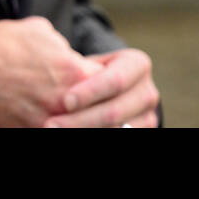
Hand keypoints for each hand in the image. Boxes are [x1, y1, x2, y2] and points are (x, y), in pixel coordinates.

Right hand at [0, 16, 102, 126]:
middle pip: (103, 114)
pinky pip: (56, 132)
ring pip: (83, 127)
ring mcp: (50, 123)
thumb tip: (75, 57)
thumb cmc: (0, 46)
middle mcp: (67, 102)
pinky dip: (58, 126)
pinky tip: (57, 121)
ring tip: (75, 115)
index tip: (104, 84)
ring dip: (82, 121)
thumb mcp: (39, 31)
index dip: (109, 84)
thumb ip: (65, 47)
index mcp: (76, 72)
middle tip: (96, 106)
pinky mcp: (32, 133)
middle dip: (101, 109)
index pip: (112, 84)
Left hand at [42, 48, 158, 126]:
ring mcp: (148, 117)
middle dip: (80, 120)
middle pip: (114, 112)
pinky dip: (91, 137)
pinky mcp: (144, 133)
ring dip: (82, 132)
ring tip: (54, 131)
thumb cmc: (89, 71)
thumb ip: (75, 65)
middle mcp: (148, 92)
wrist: (109, 89)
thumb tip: (50, 60)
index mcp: (137, 65)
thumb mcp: (88, 63)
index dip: (91, 92)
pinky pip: (119, 138)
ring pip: (116, 130)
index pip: (115, 81)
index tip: (66, 101)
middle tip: (50, 125)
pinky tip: (67, 136)